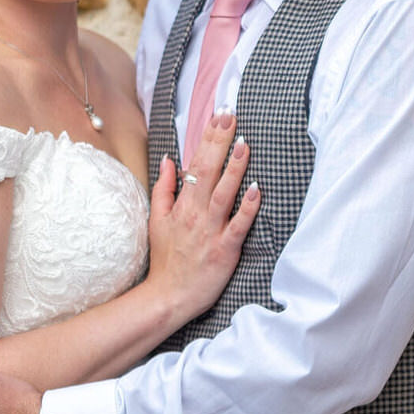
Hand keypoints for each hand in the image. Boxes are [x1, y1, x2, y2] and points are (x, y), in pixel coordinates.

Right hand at [147, 111, 262, 325]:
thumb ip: (164, 188)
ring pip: (224, 194)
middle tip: (231, 117)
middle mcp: (196, 214)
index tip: (219, 116)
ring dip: (234, 168)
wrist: (168, 297)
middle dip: (220, 142)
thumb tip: (169, 159)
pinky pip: (238, 225)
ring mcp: (211, 231)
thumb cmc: (166, 260)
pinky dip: (247, 207)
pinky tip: (256, 189)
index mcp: (182, 205)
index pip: (195, 164)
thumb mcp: (157, 220)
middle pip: (209, 172)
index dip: (208, 139)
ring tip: (244, 144)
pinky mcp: (225, 249)